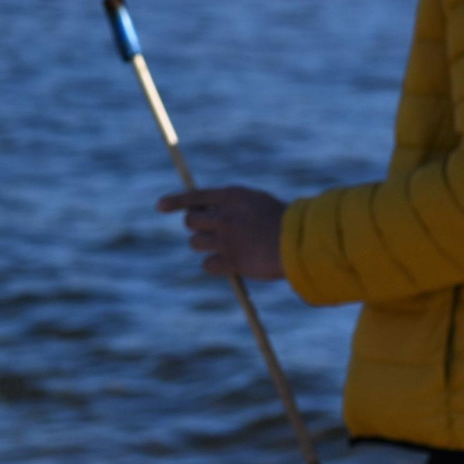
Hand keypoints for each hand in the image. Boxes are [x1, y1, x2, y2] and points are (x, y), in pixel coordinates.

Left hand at [156, 185, 286, 281]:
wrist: (303, 244)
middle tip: (215, 235)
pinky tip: (234, 264)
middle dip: (198, 229)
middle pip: (190, 222)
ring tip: (232, 248)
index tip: (160, 206)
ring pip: (195, 243)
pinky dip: (217, 266)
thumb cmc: (288, 223)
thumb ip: (234, 206)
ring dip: (208, 247)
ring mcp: (225, 239)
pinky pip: (208, 265)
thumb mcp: (258, 203)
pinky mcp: (230, 261)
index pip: (194, 196)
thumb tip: (207, 213)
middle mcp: (223, 215)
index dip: (175, 202)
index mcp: (232, 196)